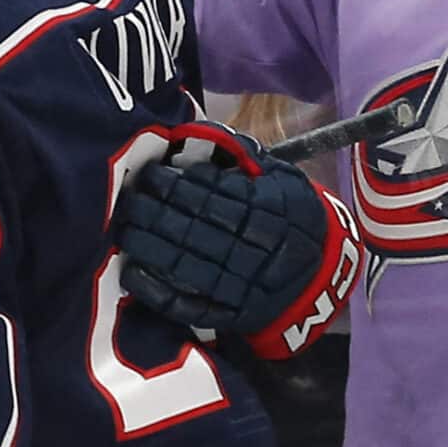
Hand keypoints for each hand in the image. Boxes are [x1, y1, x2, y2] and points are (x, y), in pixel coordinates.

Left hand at [113, 124, 360, 357]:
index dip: (176, 186)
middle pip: (194, 229)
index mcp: (267, 212)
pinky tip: (132, 272)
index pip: (212, 196)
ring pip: (186, 264)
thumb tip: (197, 132)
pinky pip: (188, 304)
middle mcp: (253, 249)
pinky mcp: (229, 313)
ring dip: (149, 246)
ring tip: (124, 229)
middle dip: (155, 212)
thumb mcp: (283, 179)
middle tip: (129, 199)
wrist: (322, 274)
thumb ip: (245, 157)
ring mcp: (240, 285)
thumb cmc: (294, 216)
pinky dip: (157, 290)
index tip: (150, 174)